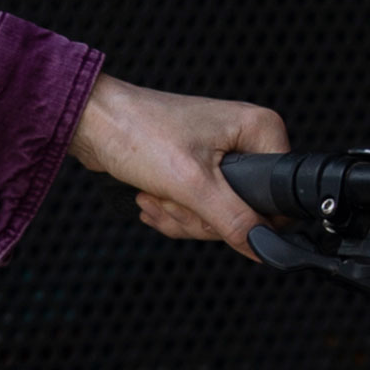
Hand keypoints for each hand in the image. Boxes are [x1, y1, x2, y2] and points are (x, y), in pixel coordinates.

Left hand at [74, 72, 288, 253]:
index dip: (246, 216)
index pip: (277, 195)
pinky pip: (198, 209)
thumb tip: (264, 247)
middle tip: (174, 197)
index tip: (209, 211)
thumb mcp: (192, 184)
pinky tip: (152, 196)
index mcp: (259, 129)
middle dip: (201, 216)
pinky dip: (173, 211)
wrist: (92, 123)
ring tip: (158, 193)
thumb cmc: (138, 133)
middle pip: (245, 211)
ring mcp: (220, 154)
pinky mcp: (197, 168)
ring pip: (217, 215)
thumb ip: (233, 219)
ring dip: (181, 214)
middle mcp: (244, 139)